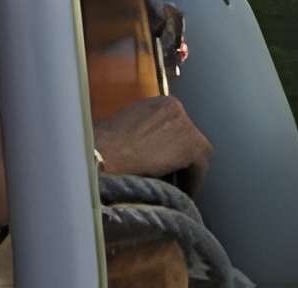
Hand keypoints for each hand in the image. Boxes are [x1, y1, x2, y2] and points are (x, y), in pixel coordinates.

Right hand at [95, 96, 210, 181]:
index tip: (163, 166)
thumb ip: (138, 135)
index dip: (169, 148)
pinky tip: (183, 195)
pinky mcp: (190, 144)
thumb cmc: (98, 148)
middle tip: (171, 179)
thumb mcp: (119, 133)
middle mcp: (175, 107)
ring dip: (187, 169)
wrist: (99, 156)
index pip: (172, 126)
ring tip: (177, 189)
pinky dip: (193, 180)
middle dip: (179, 158)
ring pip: (195, 150)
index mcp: (158, 103)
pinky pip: (199, 165)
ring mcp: (184, 123)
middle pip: (186, 136)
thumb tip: (143, 152)